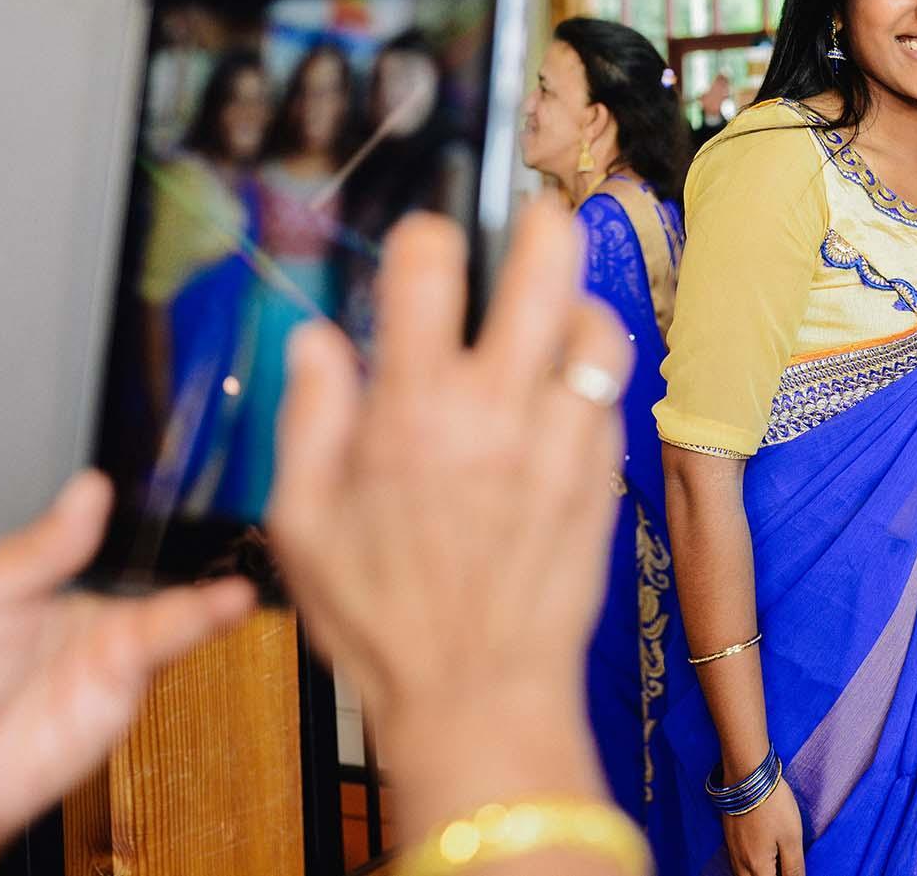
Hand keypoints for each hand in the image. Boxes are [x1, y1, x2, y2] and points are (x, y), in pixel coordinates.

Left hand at [0, 473, 253, 875]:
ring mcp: (115, 645)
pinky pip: (168, 642)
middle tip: (233, 504)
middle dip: (201, 537)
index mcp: (54, 573)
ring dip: (210, 583)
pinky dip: (202, 619)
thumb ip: (41, 545)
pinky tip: (228, 601)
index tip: (183, 470)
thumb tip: (90, 487)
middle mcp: (94, 607)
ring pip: (174, 601)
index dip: (149, 504)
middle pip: (158, 563)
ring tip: (239, 559)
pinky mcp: (126, 681)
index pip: (113, 528)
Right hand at [268, 205, 630, 819]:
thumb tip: (316, 339)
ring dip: (577, 305)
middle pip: (545, 263)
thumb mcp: (303, 523)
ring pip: (598, 324)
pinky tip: (560, 397)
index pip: (429, 265)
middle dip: (539, 223)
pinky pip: (613, 395)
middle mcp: (498, 407)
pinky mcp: (603, 472)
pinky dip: (591, 379)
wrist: (480, 696)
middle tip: (528, 220)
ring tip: (551, 317)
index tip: (423, 247)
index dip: (426, 236)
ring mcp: (564, 436)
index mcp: (414, 408)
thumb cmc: (383, 619)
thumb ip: (308, 417)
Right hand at [722, 779, 805, 875]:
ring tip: (774, 867)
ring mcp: (732, 849)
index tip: (792, 872)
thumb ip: (794, 868)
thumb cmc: (773, 805)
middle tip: (786, 870)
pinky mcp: (729, 836)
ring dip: (758, 875)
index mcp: (757, 867)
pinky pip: (736, 864)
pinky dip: (749, 868)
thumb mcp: (791, 838)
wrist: (747, 774)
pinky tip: (759, 857)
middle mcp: (740, 862)